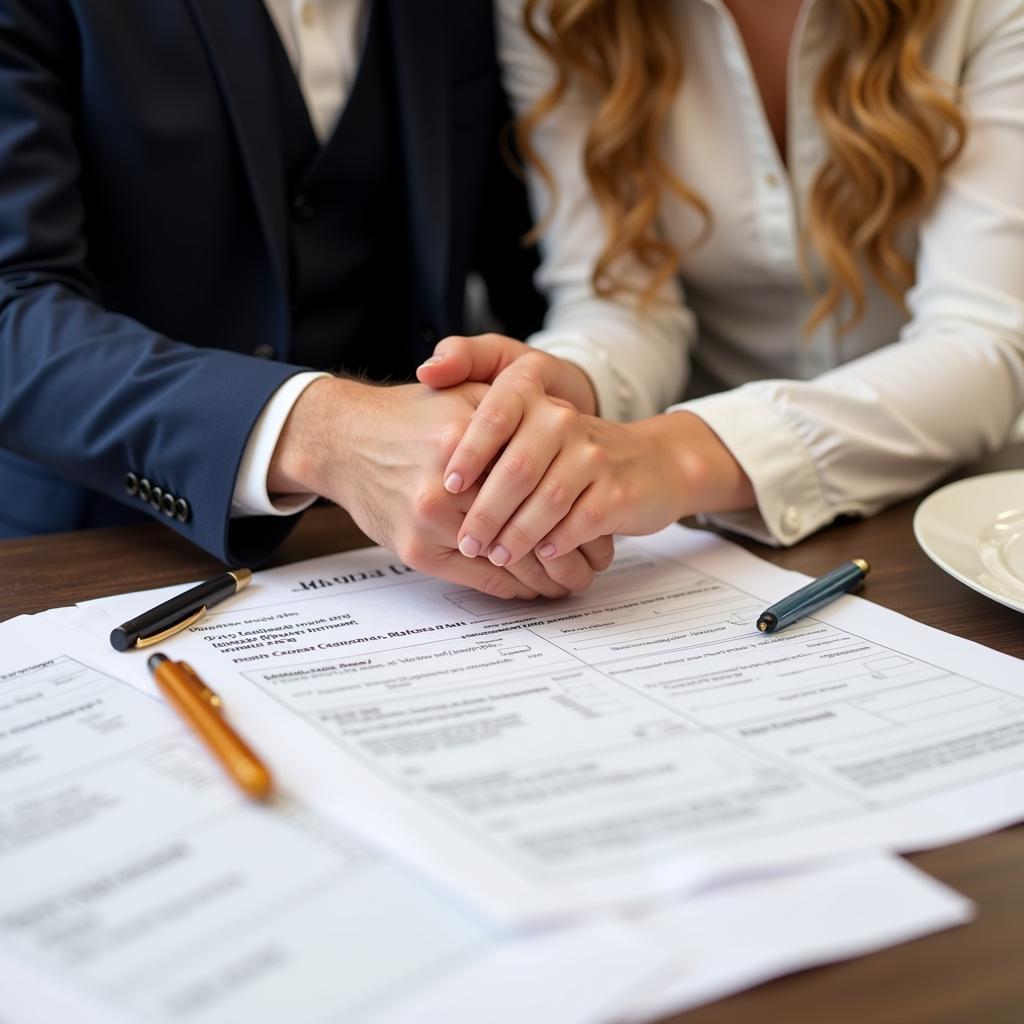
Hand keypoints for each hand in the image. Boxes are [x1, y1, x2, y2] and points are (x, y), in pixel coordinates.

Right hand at [267, 377, 612, 597]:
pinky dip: (512, 587)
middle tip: (594, 567)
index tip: (601, 530)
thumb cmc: (412, 418)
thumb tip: (574, 432)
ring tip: (571, 583)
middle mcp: (451, 480)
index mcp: (472, 434)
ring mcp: (431, 519)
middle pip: (533, 528)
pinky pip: (479, 579)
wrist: (344, 440)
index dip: (579, 513)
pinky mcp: (416, 549)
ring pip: (510, 561)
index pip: (544, 484)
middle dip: (571, 556)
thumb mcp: (465, 396)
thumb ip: (515, 411)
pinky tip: (531, 588)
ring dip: (546, 579)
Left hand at [416, 337, 601, 560]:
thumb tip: (427, 373)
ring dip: (517, 534)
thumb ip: (475, 386)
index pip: (495, 416)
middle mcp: (565, 419)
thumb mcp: (525, 414)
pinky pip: (580, 521)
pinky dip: (556, 542)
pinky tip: (540, 554)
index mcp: (534, 393)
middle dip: (486, 512)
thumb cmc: (567, 447)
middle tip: (467, 541)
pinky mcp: (618, 491)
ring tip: (495, 554)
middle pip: (517, 468)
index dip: (469, 453)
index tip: (447, 487)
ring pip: (548, 499)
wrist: (650, 463)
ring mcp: (594, 455)